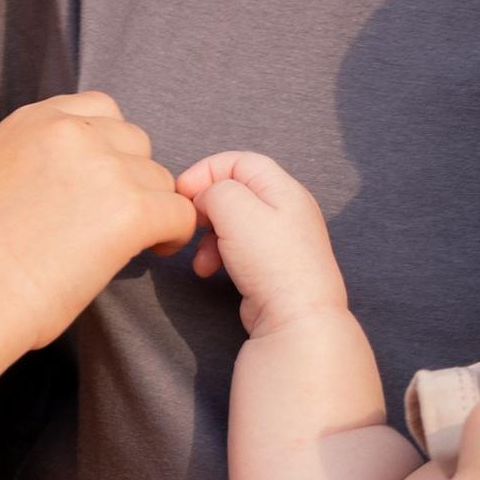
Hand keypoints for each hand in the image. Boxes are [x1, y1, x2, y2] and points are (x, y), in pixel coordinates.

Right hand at [0, 91, 193, 350]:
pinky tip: (153, 250)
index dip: (109, 149)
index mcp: (34, 119)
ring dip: (150, 206)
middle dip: (131, 177)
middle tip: (114, 217)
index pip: (100, 108)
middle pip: (135, 141)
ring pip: (159, 177)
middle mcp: (70, 131)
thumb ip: (41, 154)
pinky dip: (173, 233)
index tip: (102, 183)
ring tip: (127, 242)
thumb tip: (87, 170)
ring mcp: (103, 166)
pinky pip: (179, 212)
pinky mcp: (130, 208)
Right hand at [176, 149, 348, 334]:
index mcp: (283, 189)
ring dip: (208, 236)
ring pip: (232, 223)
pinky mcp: (271, 266)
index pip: (240, 161)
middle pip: (235, 192)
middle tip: (190, 222)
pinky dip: (218, 255)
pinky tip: (209, 271)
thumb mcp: (237, 211)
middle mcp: (286, 210)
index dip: (206, 171)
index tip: (183, 191)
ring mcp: (280, 240)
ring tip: (200, 256)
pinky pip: (237, 249)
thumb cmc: (274, 264)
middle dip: (206, 207)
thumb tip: (206, 197)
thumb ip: (215, 190)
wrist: (297, 318)